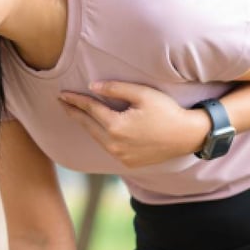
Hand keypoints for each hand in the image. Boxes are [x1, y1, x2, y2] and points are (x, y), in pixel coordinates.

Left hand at [58, 81, 208, 167]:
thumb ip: (115, 89)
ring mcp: (121, 156)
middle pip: (87, 125)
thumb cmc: (167, 111)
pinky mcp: (128, 163)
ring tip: (76, 114)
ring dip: (86, 125)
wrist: (188, 136)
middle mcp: (114, 144)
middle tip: (61, 103)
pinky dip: (101, 137)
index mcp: (116, 126)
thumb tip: (92, 87)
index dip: (75, 100)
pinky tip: (97, 129)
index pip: (89, 109)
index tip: (62, 94)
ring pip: (97, 138)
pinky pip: (108, 148)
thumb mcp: (142, 94)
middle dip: (74, 113)